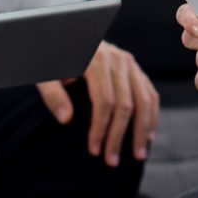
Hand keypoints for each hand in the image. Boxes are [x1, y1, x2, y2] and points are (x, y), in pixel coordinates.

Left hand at [37, 41, 159, 166]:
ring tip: (139, 154)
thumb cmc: (54, 60)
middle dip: (120, 135)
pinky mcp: (134, 67)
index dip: (101, 128)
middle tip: (112, 161)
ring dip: (142, 128)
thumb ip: (53, 95)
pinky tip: (148, 133)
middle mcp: (118, 59)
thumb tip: (66, 119)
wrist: (66, 36)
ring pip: (144, 98)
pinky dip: (152, 113)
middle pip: (126, 103)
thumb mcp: (46, 74)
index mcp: (97, 60)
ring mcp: (129, 62)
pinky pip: (149, 91)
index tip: (94, 151)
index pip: (105, 100)